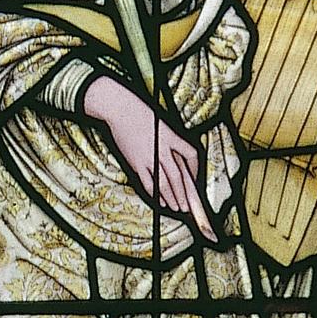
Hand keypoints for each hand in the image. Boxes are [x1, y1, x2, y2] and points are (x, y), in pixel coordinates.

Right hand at [83, 73, 220, 238]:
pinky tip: (160, 200)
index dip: (196, 168)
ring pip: (164, 183)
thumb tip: (176, 157)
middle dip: (185, 193)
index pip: (191, 154)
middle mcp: (163, 148)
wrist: (120, 109)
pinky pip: (148, 182)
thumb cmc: (140, 113)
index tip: (195, 177)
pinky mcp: (136, 162)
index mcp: (172, 136)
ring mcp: (149, 157)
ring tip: (177, 207)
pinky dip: (155, 194)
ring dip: (172, 197)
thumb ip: (170, 140)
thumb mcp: (161, 123)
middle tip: (188, 205)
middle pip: (179, 176)